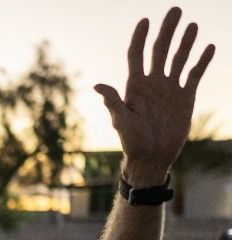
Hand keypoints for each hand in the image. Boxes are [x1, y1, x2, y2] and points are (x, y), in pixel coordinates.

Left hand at [94, 7, 214, 183]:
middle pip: (160, 50)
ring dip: (186, 42)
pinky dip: (201, 61)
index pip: (137, 55)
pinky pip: (194, 74)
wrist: (152, 158)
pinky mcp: (185, 97)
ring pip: (179, 59)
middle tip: (175, 10)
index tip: (145, 20)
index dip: (140, 38)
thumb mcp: (121, 121)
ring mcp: (170, 89)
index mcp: (135, 86)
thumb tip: (97, 85)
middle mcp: (153, 83)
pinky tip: (209, 47)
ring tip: (192, 25)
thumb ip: (113, 102)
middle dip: (167, 31)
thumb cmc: (133, 142)